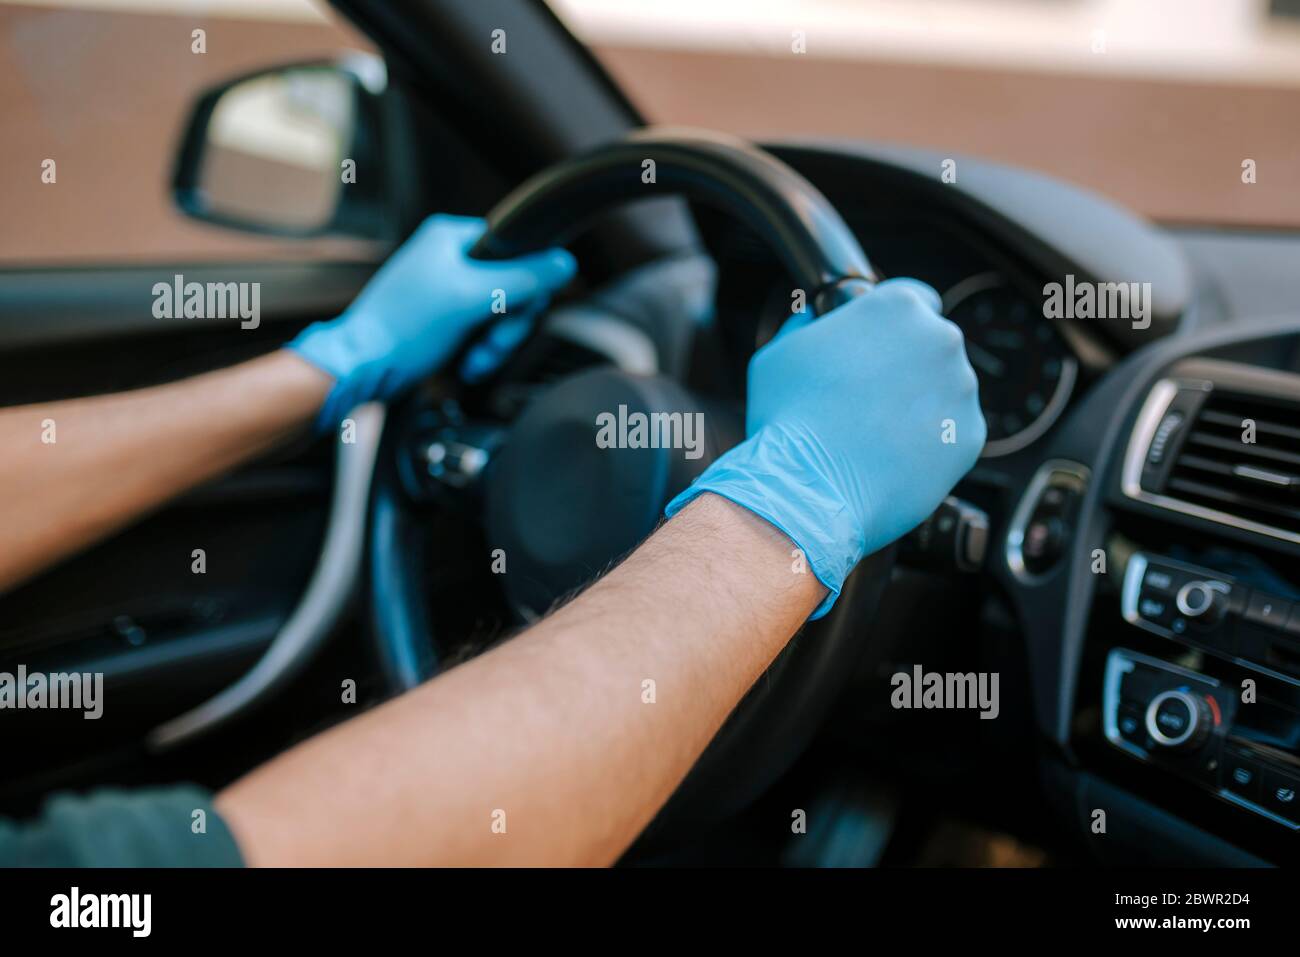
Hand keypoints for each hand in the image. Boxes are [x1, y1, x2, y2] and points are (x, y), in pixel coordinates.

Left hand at [287, 214, 576, 429]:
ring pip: (498, 314)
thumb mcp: (470, 298)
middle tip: (491, 344)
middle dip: (506, 326)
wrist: (360, 367)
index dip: (525, 287)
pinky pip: (479, 331)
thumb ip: (522, 279)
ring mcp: (446, 290)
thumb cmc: (402, 330)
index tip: (515, 314)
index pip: (516, 251)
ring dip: (492, 344)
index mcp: (452, 237)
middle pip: (512, 287)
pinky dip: (478, 351)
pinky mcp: (443, 319)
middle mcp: (449, 258)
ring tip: (474, 361)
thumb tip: (564, 263)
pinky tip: (465, 364)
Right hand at [666, 278, 985, 617]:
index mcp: (898, 307)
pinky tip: (891, 455)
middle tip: (867, 399)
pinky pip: (952, 433)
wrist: (808, 489)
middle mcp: (940, 339)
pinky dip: (929, 443)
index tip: (882, 347)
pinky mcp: (968, 436)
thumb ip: (804, 326)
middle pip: (931, 346)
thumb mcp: (779, 353)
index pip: (915, 298)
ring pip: (944, 391)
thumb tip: (809, 320)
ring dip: (919, 405)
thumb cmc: (788, 420)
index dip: (894, 327)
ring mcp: (960, 388)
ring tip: (875, 434)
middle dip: (906, 368)